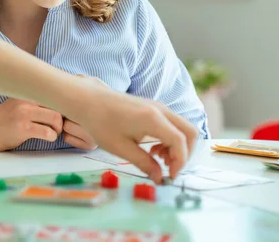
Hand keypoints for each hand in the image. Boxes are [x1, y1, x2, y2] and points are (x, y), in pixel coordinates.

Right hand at [0, 98, 62, 153]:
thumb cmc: (6, 121)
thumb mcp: (19, 104)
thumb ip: (36, 100)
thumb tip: (62, 98)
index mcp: (26, 92)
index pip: (53, 93)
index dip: (62, 105)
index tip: (62, 114)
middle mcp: (25, 99)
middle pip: (58, 105)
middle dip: (62, 118)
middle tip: (58, 126)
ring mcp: (23, 113)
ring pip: (56, 118)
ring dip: (58, 128)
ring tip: (53, 133)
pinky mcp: (22, 128)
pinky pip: (47, 132)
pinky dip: (52, 136)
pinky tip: (48, 138)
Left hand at [62, 76, 198, 183]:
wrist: (88, 100)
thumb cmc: (100, 122)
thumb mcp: (121, 148)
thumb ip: (144, 163)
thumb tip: (159, 177)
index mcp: (153, 119)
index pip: (180, 142)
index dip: (180, 162)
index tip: (170, 176)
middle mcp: (161, 110)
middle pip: (190, 132)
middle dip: (185, 154)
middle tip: (169, 168)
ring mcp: (158, 107)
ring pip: (182, 128)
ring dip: (177, 146)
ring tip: (157, 158)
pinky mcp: (152, 107)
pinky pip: (172, 124)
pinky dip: (170, 138)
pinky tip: (153, 148)